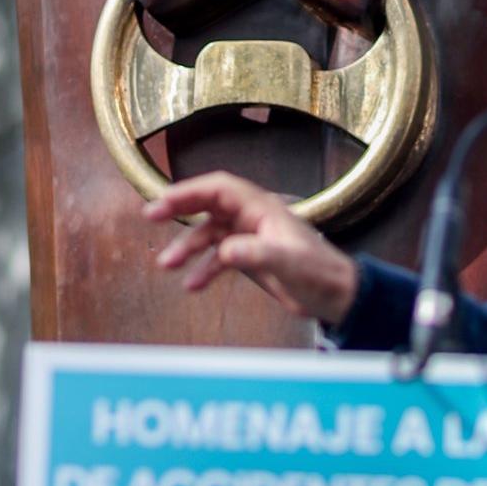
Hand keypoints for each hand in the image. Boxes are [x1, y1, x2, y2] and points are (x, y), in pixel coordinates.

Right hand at [143, 171, 358, 325]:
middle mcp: (254, 217)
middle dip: (180, 208)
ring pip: (210, 233)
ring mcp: (251, 236)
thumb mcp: (288, 264)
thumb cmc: (320, 275)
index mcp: (263, 208)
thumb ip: (257, 255)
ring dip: (188, 246)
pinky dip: (204, 268)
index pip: (219, 189)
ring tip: (166, 264)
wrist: (337, 296)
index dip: (189, 191)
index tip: (163, 201)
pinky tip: (192, 285)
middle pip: (209, 204)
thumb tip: (225, 251)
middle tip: (150, 215)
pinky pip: (219, 256)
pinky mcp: (251, 257)